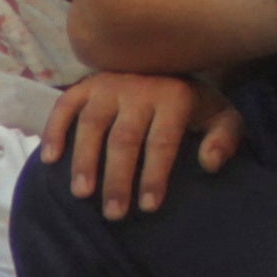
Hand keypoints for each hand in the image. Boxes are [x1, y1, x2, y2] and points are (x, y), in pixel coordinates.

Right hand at [39, 68, 239, 217]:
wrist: (168, 63)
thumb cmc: (193, 104)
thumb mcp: (221, 115)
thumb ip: (225, 138)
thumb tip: (209, 163)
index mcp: (174, 97)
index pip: (161, 141)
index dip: (153, 175)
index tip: (147, 207)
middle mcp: (139, 88)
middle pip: (124, 138)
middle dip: (117, 178)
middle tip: (114, 213)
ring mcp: (109, 85)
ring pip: (92, 125)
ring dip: (85, 160)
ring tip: (81, 194)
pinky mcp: (86, 85)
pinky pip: (65, 106)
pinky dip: (54, 130)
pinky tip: (50, 159)